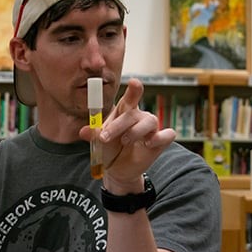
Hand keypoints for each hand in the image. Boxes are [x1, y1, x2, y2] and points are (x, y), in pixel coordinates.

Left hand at [83, 78, 175, 192]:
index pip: (130, 98)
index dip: (134, 90)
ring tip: (124, 141)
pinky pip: (168, 134)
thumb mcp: (99, 142)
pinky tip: (148, 143)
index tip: (134, 82)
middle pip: (133, 113)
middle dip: (117, 125)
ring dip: (135, 131)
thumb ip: (93, 134)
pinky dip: (160, 137)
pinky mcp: (160, 142)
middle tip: (104, 137)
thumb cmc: (109, 149)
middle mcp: (139, 117)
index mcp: (125, 111)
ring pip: (151, 121)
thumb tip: (83, 131)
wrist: (116, 169)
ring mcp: (151, 129)